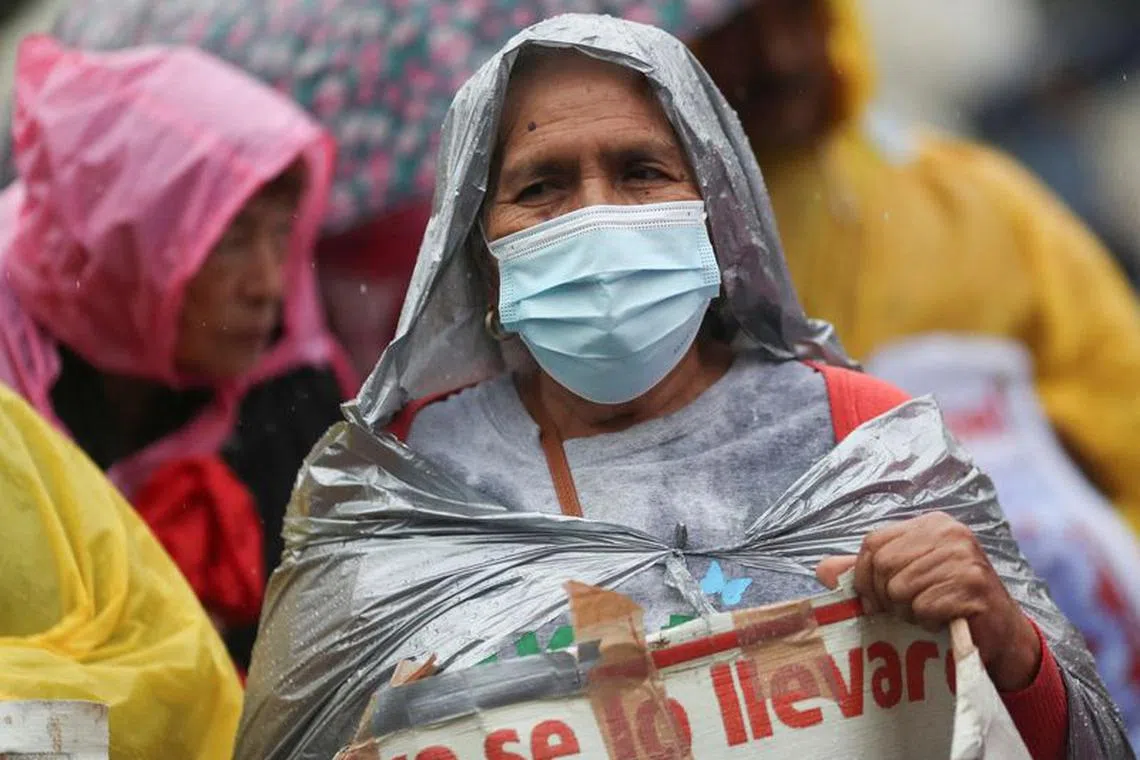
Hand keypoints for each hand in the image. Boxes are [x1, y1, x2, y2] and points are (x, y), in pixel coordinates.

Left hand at [816, 512, 1040, 691]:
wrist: (999, 636)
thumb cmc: (946, 605)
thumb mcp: (903, 581)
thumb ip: (864, 573)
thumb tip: (821, 570)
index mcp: (930, 524)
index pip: (873, 542)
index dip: (864, 576)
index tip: (873, 600)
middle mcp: (949, 532)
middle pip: (884, 564)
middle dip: (886, 597)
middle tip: (905, 610)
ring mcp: (964, 556)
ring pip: (901, 588)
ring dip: (907, 612)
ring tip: (927, 613)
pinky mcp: (974, 585)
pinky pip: (923, 606)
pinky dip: (927, 621)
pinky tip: (943, 620)